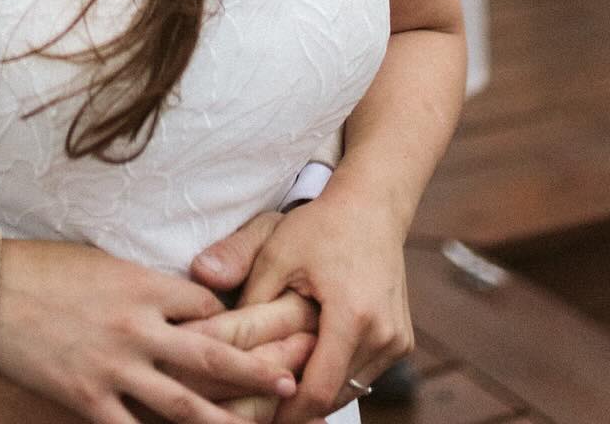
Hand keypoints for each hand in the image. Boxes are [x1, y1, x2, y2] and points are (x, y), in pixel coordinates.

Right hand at [0, 239, 299, 423]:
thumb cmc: (43, 267)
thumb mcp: (103, 260)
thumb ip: (141, 282)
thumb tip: (172, 296)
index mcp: (143, 285)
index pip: (206, 307)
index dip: (229, 322)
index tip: (250, 333)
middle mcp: (137, 327)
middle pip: (210, 356)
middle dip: (254, 371)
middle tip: (290, 382)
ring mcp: (114, 367)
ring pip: (182, 404)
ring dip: (223, 419)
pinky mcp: (88, 399)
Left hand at [227, 193, 410, 420]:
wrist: (372, 207)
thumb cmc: (322, 226)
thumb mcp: (276, 248)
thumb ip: (244, 281)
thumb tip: (207, 305)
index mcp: (353, 316)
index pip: (318, 390)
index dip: (286, 411)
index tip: (256, 418)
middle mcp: (383, 335)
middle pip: (335, 395)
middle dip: (298, 404)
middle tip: (261, 406)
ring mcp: (398, 341)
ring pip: (352, 388)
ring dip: (319, 390)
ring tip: (281, 387)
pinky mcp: (402, 341)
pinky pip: (365, 373)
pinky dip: (338, 374)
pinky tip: (309, 364)